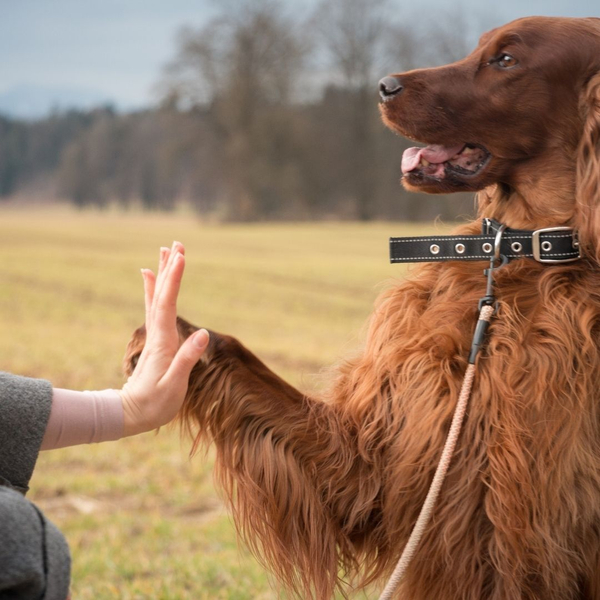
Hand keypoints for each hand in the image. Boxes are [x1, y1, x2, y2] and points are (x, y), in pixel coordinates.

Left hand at [119, 242, 208, 436]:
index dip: (174, 280)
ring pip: (157, 297)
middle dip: (169, 268)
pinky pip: (154, 307)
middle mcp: (157, 333)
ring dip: (162, 274)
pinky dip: (153, 289)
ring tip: (166, 252)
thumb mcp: (174, 386)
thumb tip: (203, 333)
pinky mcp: (156, 340)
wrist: (131, 414)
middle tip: (176, 243)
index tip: (180, 257)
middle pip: (161, 294)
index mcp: (164, 341)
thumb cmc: (154, 404)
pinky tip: (149, 277)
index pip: (168, 304)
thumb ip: (187, 360)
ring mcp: (155, 335)